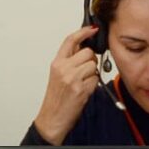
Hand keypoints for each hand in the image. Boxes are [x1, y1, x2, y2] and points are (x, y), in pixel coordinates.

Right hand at [32, 26, 101, 144]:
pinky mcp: (81, 88)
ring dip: (92, 73)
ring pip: (93, 64)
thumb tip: (84, 49)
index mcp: (57, 63)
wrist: (52, 119)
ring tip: (83, 83)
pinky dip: (93, 84)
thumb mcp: (58, 76)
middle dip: (91, 60)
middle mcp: (63, 68)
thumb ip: (69, 61)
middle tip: (85, 71)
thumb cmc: (56, 100)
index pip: (70, 40)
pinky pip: (95, 78)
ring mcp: (72, 78)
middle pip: (87, 52)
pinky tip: (84, 91)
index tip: (92, 29)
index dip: (83, 32)